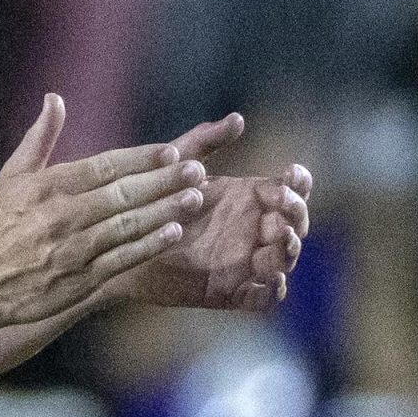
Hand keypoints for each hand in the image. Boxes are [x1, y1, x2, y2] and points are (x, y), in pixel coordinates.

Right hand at [0, 95, 228, 329]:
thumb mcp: (12, 176)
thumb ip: (39, 137)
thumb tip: (55, 98)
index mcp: (47, 187)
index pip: (102, 167)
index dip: (140, 159)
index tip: (171, 151)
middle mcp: (61, 217)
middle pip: (121, 195)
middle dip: (162, 182)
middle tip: (196, 170)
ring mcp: (73, 251)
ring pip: (127, 227)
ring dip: (164, 211)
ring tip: (195, 197)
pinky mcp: (81, 281)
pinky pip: (123, 260)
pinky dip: (149, 246)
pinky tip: (174, 232)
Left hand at [112, 114, 311, 311]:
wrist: (120, 245)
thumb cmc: (148, 201)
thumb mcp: (175, 166)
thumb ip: (203, 142)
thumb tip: (238, 118)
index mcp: (248, 198)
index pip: (290, 190)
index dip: (298, 182)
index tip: (289, 173)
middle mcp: (253, 229)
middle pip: (295, 224)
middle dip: (295, 215)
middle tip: (278, 210)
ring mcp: (246, 261)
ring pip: (283, 259)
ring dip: (287, 250)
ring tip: (275, 240)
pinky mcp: (231, 291)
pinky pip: (263, 298)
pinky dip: (272, 290)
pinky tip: (267, 278)